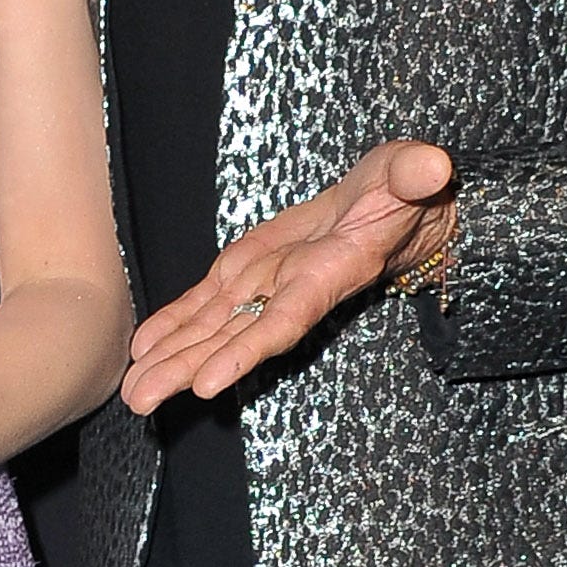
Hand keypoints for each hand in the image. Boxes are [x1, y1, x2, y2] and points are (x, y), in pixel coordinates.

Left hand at [121, 140, 455, 412]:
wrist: (388, 202)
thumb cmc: (403, 187)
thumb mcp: (411, 173)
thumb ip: (415, 173)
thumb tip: (433, 164)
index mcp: (328, 274)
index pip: (284, 320)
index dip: (245, 352)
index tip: (206, 386)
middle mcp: (291, 290)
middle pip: (235, 338)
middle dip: (187, 370)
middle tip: (141, 402)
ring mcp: (266, 283)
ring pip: (213, 327)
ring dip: (171, 359)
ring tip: (133, 392)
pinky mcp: (248, 269)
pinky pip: (207, 304)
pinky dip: (174, 324)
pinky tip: (143, 349)